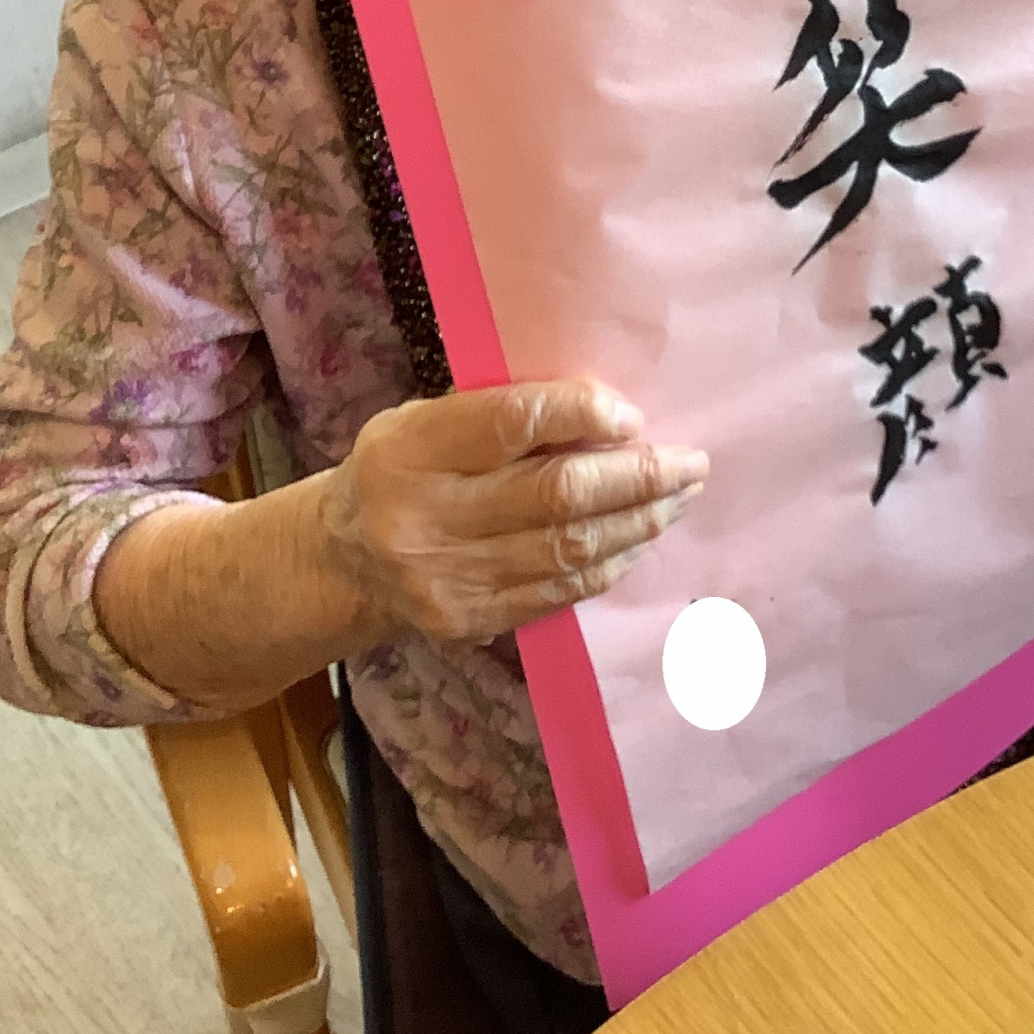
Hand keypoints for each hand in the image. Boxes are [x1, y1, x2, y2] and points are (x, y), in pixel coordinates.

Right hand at [320, 377, 706, 644]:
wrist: (344, 560)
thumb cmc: (402, 469)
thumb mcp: (425, 421)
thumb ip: (499, 413)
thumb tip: (606, 414)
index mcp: (411, 448)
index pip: (512, 423)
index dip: (581, 415)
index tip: (632, 417)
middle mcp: (426, 517)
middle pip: (555, 494)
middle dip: (637, 477)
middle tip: (690, 463)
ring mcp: (448, 577)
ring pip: (568, 548)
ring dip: (638, 521)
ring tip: (679, 497)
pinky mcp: (470, 620)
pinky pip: (559, 591)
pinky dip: (609, 563)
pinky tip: (638, 540)